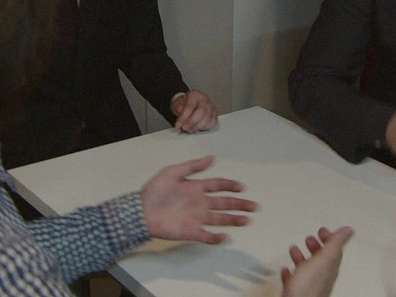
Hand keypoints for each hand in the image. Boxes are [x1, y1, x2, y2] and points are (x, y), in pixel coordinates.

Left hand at [140, 155, 257, 243]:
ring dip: (234, 220)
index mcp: (196, 188)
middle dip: (240, 204)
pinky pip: (206, 235)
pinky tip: (226, 236)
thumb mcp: (172, 172)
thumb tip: (212, 157)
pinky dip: (216, 237)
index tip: (243, 187)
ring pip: (220, 219)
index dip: (231, 185)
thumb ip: (193, 166)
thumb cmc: (154, 191)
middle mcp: (199, 203)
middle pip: (224, 203)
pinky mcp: (190, 231)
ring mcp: (196, 218)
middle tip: (255, 206)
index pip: (218, 185)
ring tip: (248, 221)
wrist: (139, 212)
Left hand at [171, 90, 217, 132]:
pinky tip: (197, 128)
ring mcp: (211, 106)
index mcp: (195, 94)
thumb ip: (178, 110)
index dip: (184, 117)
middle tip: (184, 128)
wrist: (187, 105)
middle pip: (201, 111)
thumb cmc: (183, 104)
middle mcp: (204, 99)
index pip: (190, 106)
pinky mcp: (214, 114)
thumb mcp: (176, 105)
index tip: (178, 125)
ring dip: (197, 126)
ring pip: (208, 118)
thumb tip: (181, 118)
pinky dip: (204, 127)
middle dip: (192, 122)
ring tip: (189, 129)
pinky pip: (212, 122)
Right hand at [281, 226, 352, 296]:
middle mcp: (321, 276)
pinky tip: (286, 269)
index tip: (323, 230)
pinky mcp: (296, 292)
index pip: (334, 249)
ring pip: (307, 268)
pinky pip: (294, 280)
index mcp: (329, 266)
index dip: (329, 238)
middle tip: (311, 238)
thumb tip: (349, 230)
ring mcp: (309, 285)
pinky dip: (291, 272)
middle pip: (321, 259)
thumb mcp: (324, 259)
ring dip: (302, 256)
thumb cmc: (308, 288)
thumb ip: (335, 243)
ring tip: (296, 248)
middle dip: (316, 246)